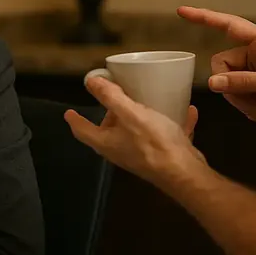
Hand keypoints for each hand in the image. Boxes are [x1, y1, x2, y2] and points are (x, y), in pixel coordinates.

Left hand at [64, 76, 203, 186]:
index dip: (75, 120)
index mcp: (107, 143)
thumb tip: (90, 81)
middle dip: (109, 117)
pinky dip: (169, 123)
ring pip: (133, 135)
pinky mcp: (161, 158)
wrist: (184, 173)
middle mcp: (120, 152)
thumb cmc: (153, 142)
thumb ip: (110, 97)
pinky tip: (186, 111)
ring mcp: (141, 157)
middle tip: (113, 99)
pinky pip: (163, 136)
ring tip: (141, 103)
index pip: (83, 131)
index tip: (69, 112)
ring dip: (136, 119)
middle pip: (107, 133)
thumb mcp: (130, 114)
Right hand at [177, 6, 255, 122]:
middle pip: (224, 64)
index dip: (205, 17)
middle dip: (232, 88)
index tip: (182, 11)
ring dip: (242, 101)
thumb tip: (212, 84)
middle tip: (250, 105)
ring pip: (230, 82)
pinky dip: (248, 106)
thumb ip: (243, 82)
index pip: (229, 25)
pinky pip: (239, 92)